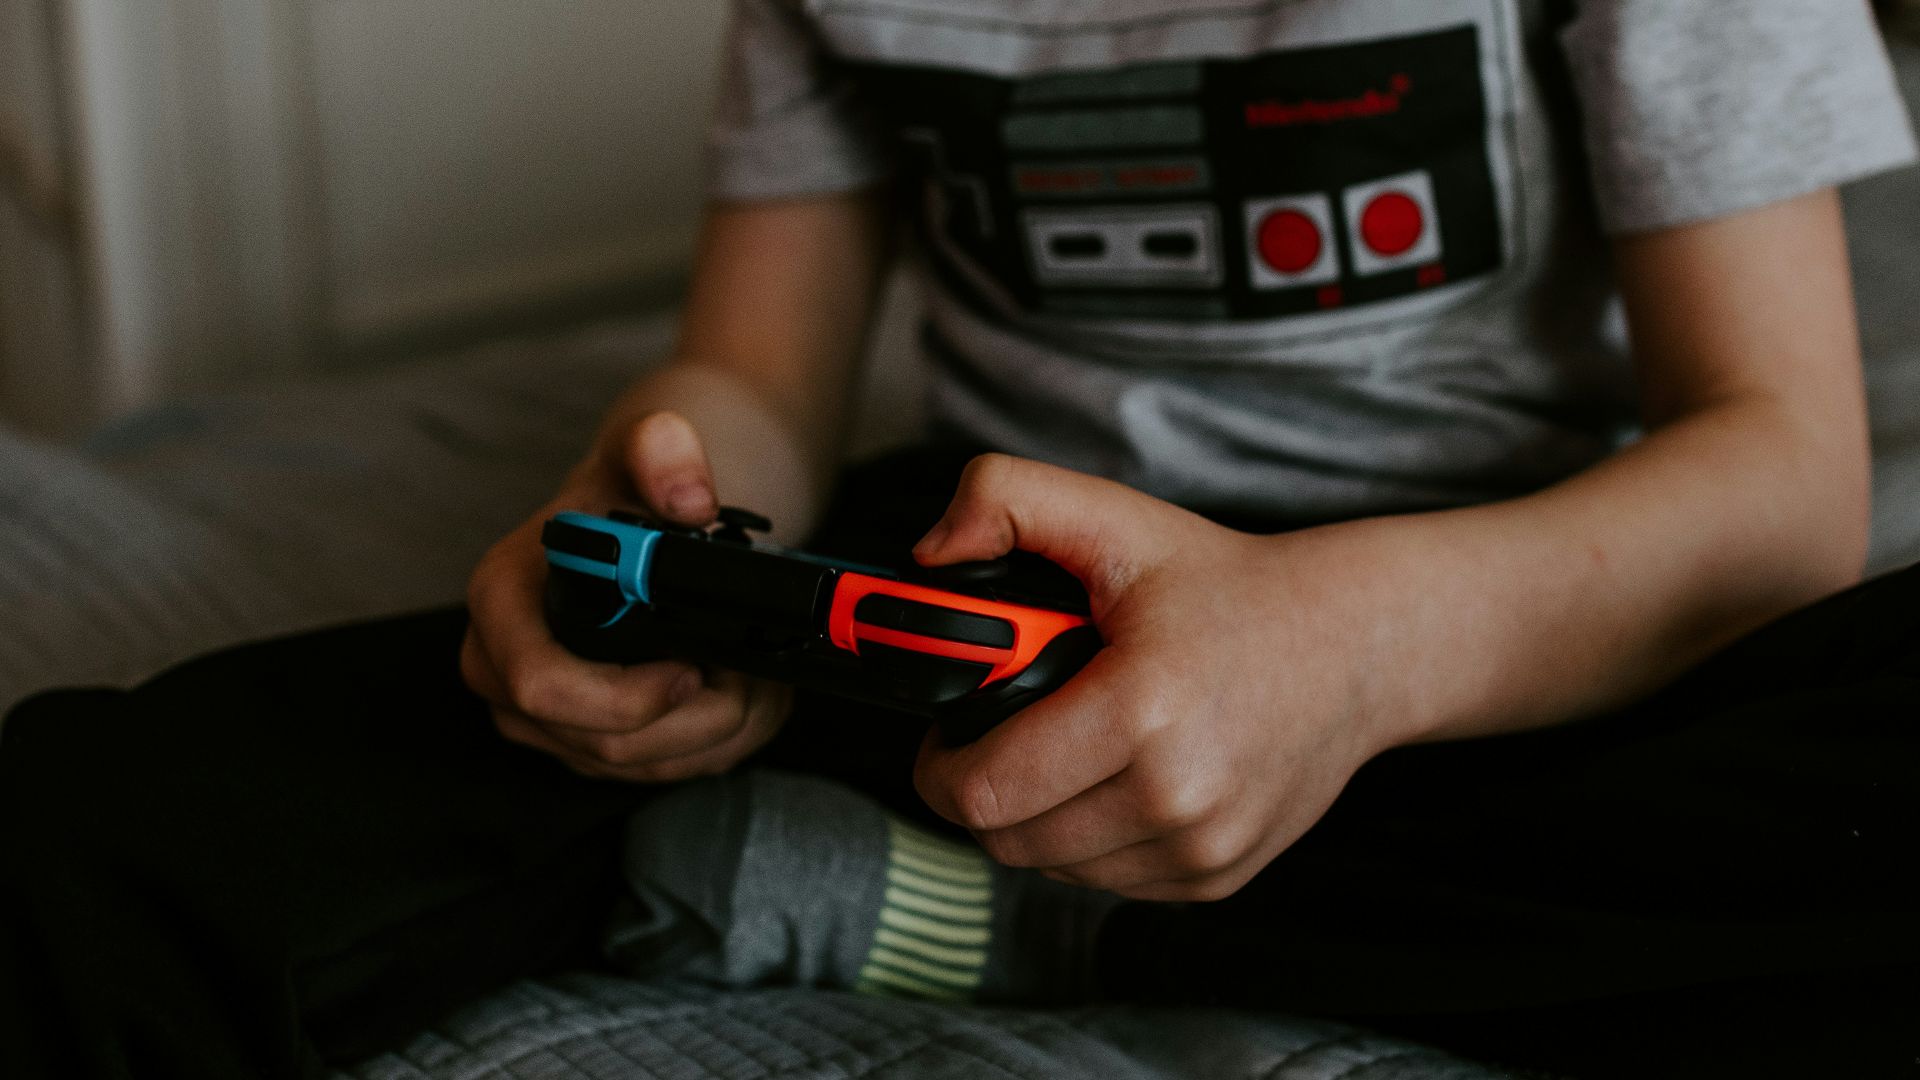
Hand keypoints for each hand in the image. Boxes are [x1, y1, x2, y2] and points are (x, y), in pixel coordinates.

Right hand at [461, 410, 792, 781]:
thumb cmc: (627, 495)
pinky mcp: (587, 747)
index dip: (624, 696)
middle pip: (605, 742)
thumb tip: (690, 499)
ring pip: (644, 765)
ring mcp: (545, 720)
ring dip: (718, 728)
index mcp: (502, 603)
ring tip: (754, 673)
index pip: (542, 685)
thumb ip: (663, 452)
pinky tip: (741, 691)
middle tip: (749, 670)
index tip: (693, 666)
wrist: (636, 524)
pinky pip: (662, 770)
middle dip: (696, 716)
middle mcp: (505, 671)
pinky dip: (719, 740)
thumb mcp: (644, 450)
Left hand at [911, 455, 1409, 900]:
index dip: (939, 765)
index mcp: (1142, 709)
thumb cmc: (1225, 585)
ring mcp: (1202, 846)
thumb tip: (929, 553)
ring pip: (1053, 867)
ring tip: (1060, 749)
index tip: (946, 732)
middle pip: (1008, 839)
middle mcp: (1179, 794)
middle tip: (994, 736)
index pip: (985, 791)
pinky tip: (1112, 777)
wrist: (1352, 646)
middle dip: (979, 791)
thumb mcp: (1115, 517)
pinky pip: (1107, 881)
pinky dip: (1089, 840)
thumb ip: (1004, 498)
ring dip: (1035, 818)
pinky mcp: (1215, 877)